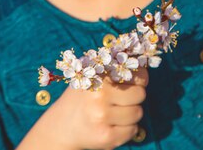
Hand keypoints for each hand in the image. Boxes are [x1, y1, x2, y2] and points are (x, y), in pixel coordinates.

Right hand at [21, 67, 148, 149]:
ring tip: (115, 113)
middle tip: (122, 99)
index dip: (141, 78)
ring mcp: (102, 117)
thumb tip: (142, 64)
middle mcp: (99, 96)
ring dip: (131, 113)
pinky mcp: (106, 137)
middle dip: (135, 97)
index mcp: (98, 77)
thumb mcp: (91, 77)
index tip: (137, 81)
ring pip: (138, 113)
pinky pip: (133, 130)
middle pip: (140, 94)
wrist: (60, 127)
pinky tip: (114, 125)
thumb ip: (112, 69)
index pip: (137, 75)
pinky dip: (128, 129)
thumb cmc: (81, 99)